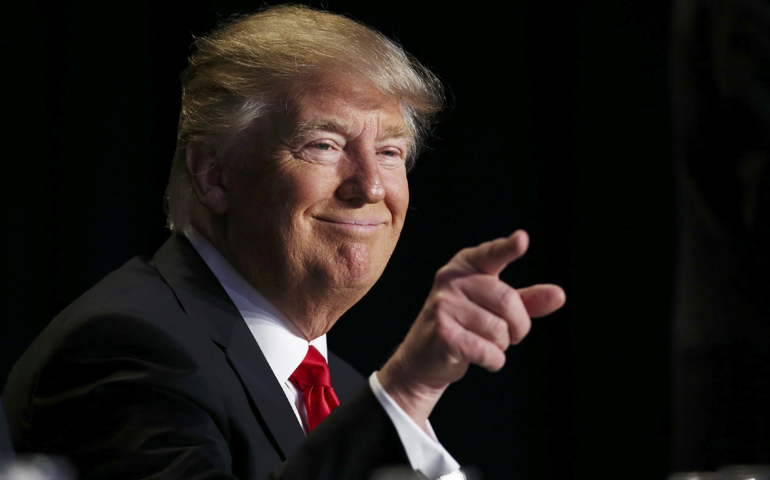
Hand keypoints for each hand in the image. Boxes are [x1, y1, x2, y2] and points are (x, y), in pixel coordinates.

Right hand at [377, 230, 564, 429]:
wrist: (424, 358)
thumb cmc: (465, 327)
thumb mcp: (496, 309)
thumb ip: (527, 300)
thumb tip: (559, 295)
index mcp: (466, 266)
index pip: (491, 254)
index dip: (507, 248)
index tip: (522, 240)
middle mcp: (451, 280)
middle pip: (508, 301)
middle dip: (519, 326)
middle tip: (511, 337)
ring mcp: (443, 305)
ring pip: (499, 330)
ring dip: (502, 346)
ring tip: (485, 344)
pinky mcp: (442, 333)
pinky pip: (487, 351)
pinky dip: (494, 361)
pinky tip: (482, 359)